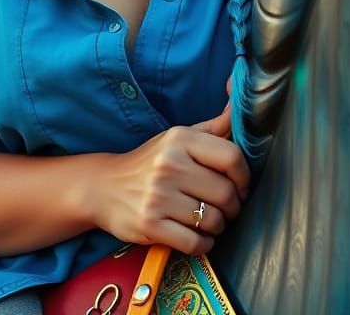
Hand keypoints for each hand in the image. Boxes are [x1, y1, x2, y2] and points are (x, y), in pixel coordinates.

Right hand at [88, 108, 249, 254]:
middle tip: (224, 208)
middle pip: (226, 193)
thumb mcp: (177, 138)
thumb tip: (238, 106)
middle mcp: (169, 163)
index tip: (240, 186)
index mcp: (179, 138)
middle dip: (232, 207)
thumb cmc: (150, 163)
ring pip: (213, 220)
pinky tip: (197, 236)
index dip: (244, 177)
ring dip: (217, 227)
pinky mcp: (150, 224)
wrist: (104, 187)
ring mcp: (158, 195)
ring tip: (207, 220)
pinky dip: (203, 244)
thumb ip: (212, 127)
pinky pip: (195, 243)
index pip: (231, 157)